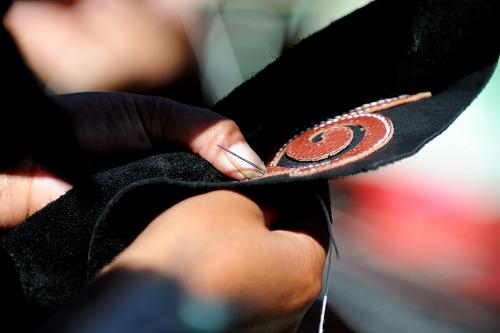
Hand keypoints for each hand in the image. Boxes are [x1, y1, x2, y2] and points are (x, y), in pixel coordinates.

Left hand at [0, 92, 264, 226]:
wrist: (28, 159)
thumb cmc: (84, 126)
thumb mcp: (153, 114)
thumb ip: (205, 129)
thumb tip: (255, 165)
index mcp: (181, 160)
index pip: (230, 173)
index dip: (253, 178)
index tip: (278, 185)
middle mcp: (174, 191)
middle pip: (220, 202)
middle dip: (240, 203)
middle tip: (267, 207)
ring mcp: (159, 218)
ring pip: (201, 224)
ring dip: (217, 220)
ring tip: (241, 223)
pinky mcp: (141, 242)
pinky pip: (174, 241)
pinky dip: (188, 237)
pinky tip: (204, 234)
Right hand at [104, 190, 327, 331]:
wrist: (136, 311)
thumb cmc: (191, 251)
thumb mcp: (232, 202)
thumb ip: (265, 195)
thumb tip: (276, 195)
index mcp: (305, 272)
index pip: (314, 217)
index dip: (292, 190)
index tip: (273, 175)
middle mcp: (294, 308)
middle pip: (289, 247)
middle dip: (269, 220)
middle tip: (243, 196)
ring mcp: (265, 326)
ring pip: (265, 271)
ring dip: (249, 248)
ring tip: (221, 227)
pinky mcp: (237, 332)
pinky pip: (243, 292)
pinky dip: (232, 273)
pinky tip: (208, 258)